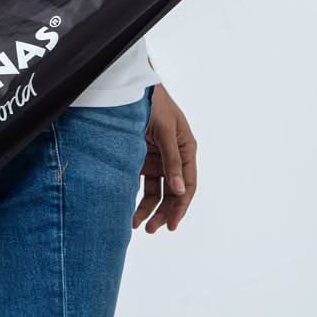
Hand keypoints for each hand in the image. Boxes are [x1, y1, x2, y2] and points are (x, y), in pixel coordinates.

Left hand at [132, 83, 196, 233]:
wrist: (129, 87)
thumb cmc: (152, 103)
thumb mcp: (165, 130)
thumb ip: (171, 160)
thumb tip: (180, 190)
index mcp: (186, 148)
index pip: (188, 184)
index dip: (181, 206)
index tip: (171, 225)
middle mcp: (174, 156)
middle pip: (173, 191)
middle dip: (164, 212)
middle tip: (152, 229)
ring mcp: (157, 158)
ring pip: (157, 191)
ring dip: (149, 209)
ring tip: (138, 226)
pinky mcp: (140, 157)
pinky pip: (142, 183)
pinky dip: (137, 197)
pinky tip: (130, 211)